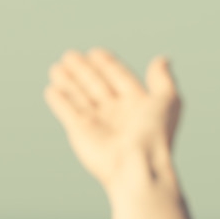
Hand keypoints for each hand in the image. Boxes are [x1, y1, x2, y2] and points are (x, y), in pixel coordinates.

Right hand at [44, 48, 181, 190]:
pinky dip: (59, 101)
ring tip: (57, 67)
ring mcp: (98, 123)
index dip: (108, 65)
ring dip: (68, 81)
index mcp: (137, 104)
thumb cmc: (154, 135)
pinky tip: (51, 89)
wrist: (136, 166)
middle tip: (69, 55)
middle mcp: (117, 113)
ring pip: (79, 97)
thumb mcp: (167, 101)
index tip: (95, 52)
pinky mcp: (80, 132)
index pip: (119, 78)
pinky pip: (67, 112)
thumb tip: (162, 59)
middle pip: (97, 85)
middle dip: (83, 70)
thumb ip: (162, 79)